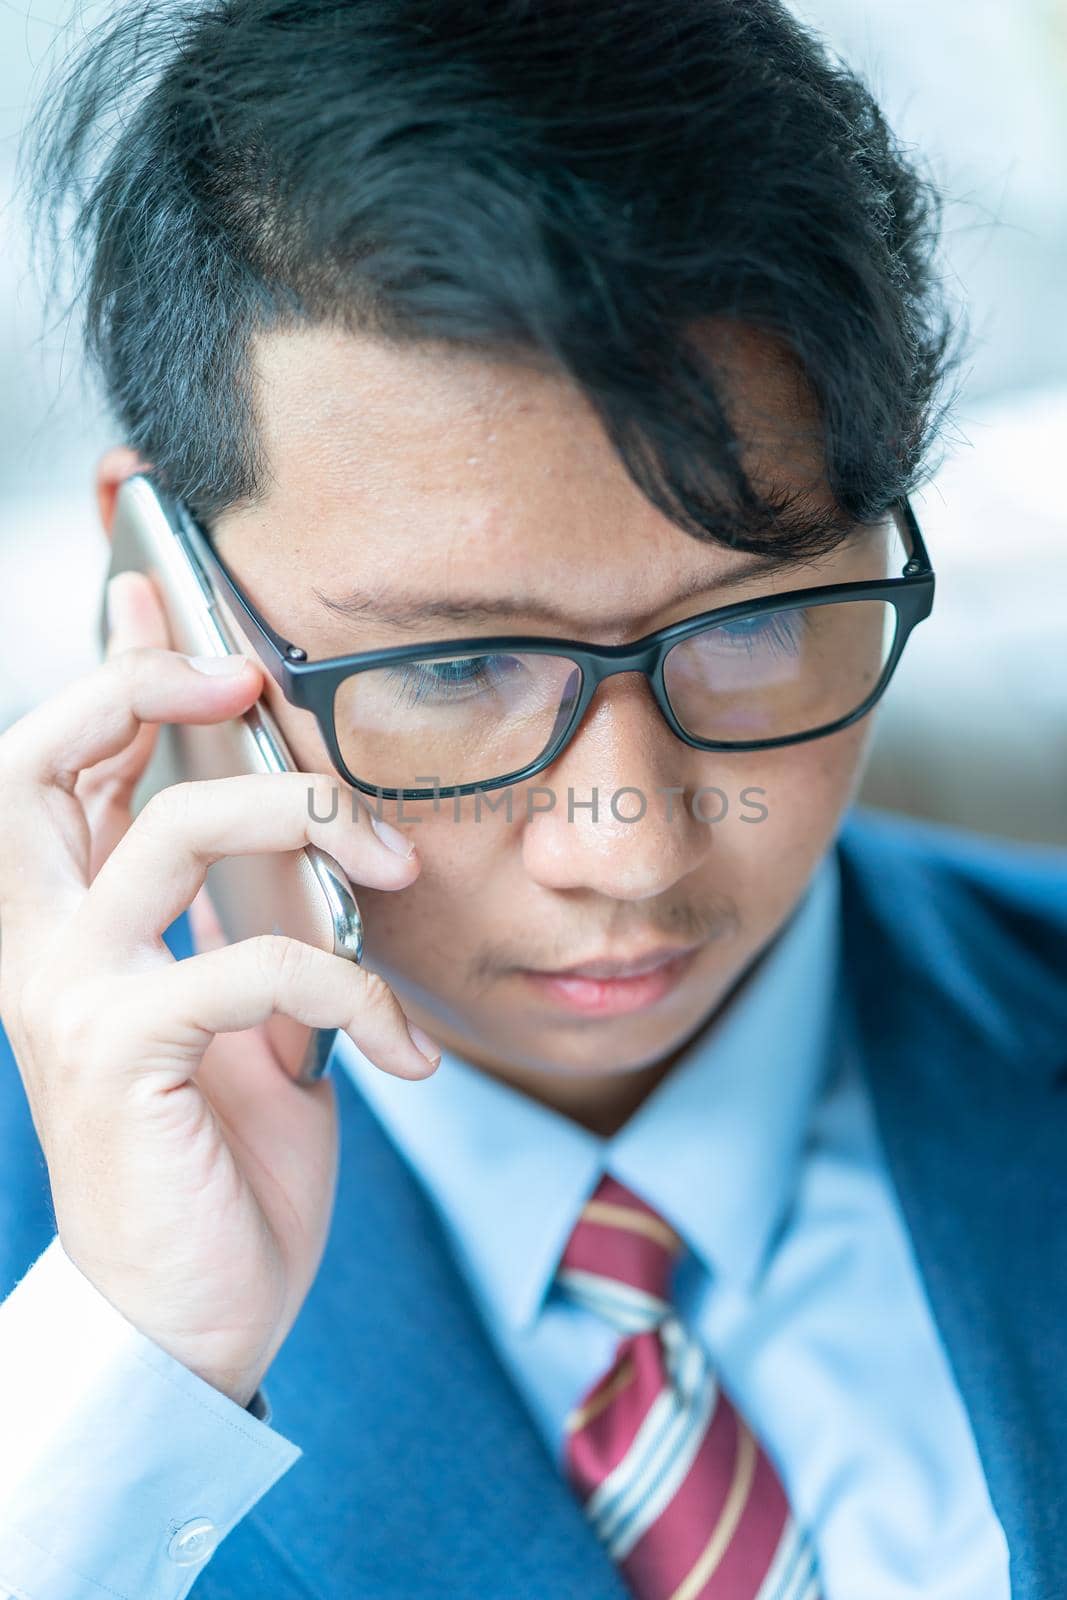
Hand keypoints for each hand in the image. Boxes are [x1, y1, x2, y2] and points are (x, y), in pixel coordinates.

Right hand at [0, 570, 438, 1406]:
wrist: (195, 1314)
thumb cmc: (223, 1159)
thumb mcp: (254, 1012)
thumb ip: (253, 911)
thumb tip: (301, 818)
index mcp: (68, 927)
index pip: (55, 762)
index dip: (111, 671)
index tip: (171, 598)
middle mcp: (42, 947)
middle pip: (41, 756)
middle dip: (150, 686)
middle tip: (247, 684)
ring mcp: (67, 997)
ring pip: (173, 832)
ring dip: (308, 821)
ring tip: (393, 864)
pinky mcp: (119, 1055)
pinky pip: (253, 961)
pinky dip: (352, 986)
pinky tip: (405, 1054)